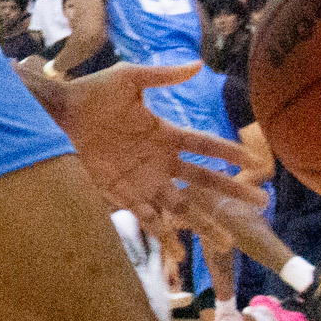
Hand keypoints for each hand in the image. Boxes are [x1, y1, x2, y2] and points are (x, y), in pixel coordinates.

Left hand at [15, 57, 265, 224]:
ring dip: (204, 224)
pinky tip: (179, 255)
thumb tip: (199, 65)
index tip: (255, 161)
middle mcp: (160, 161)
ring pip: (181, 207)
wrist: (59, 115)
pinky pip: (148, 218)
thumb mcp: (130, 79)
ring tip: (227, 242)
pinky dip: (164, 236)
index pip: (205, 145)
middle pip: (202, 181)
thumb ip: (163, 75)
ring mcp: (144, 180)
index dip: (229, 152)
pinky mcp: (123, 194)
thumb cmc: (93, 92)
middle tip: (261, 204)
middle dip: (231, 193)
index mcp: (165, 133)